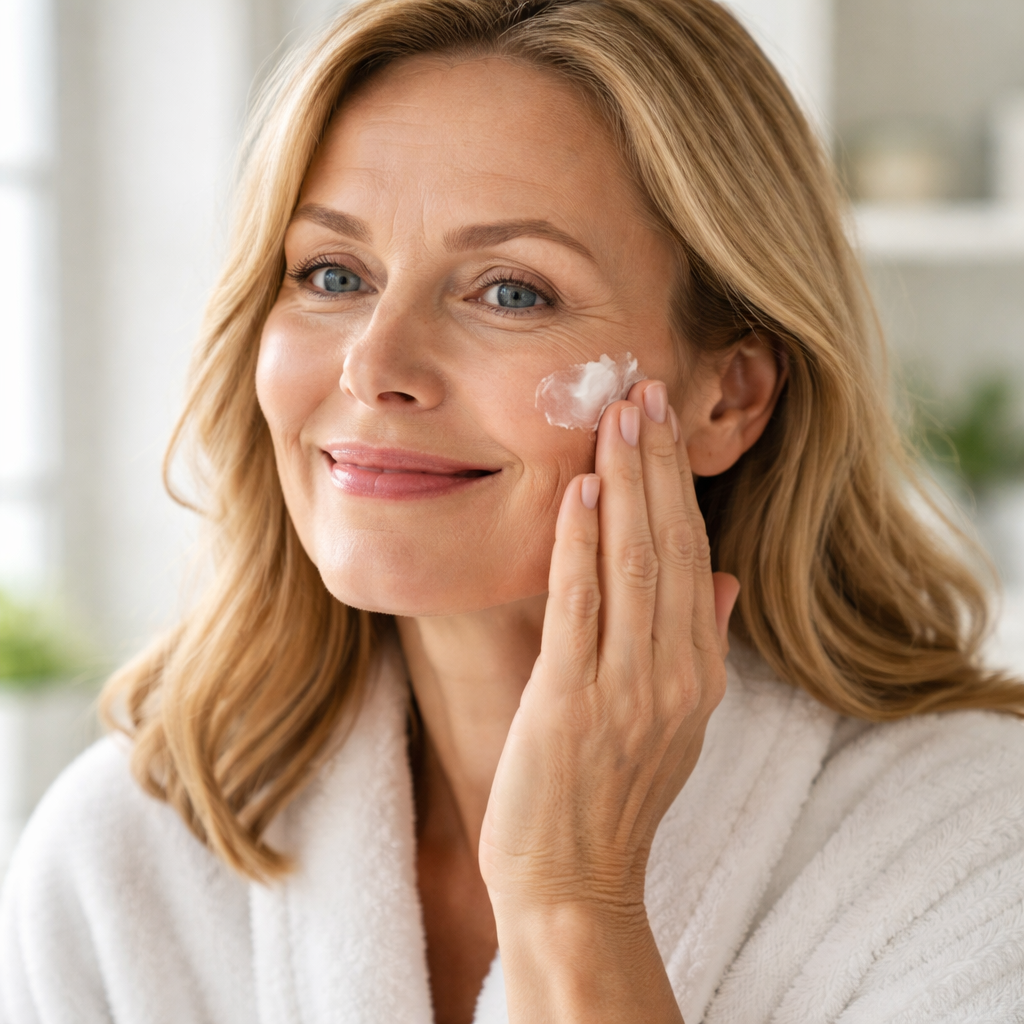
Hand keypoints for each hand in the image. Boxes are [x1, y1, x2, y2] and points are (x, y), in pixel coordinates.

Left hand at [479, 379, 738, 1021]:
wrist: (574, 882)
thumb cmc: (613, 797)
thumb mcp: (677, 724)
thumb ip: (700, 645)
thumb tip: (719, 578)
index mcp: (697, 673)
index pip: (693, 557)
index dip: (679, 487)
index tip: (665, 427)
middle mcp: (673, 673)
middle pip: (670, 546)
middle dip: (657, 466)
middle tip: (644, 392)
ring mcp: (626, 688)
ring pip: (634, 564)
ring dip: (625, 485)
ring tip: (619, 418)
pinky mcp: (572, 702)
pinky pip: (581, 607)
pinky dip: (581, 546)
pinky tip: (578, 493)